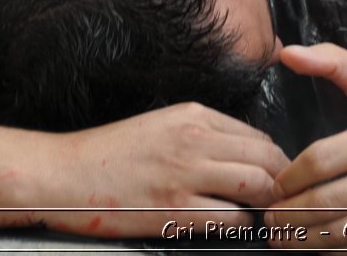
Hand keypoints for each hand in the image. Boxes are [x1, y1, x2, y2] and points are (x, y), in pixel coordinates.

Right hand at [42, 102, 289, 237]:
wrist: (62, 173)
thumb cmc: (109, 154)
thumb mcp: (161, 124)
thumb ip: (201, 134)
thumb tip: (241, 154)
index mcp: (194, 116)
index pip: (259, 136)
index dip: (276, 162)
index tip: (277, 180)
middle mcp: (195, 139)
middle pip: (268, 158)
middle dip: (283, 182)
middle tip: (283, 202)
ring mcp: (186, 174)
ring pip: (258, 185)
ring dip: (269, 203)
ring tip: (266, 216)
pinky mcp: (174, 209)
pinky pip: (231, 218)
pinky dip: (243, 225)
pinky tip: (238, 229)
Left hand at [263, 44, 346, 249]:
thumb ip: (333, 62)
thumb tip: (288, 53)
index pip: (324, 160)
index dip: (290, 177)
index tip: (276, 185)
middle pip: (329, 202)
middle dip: (289, 215)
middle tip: (269, 217)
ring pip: (343, 235)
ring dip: (304, 239)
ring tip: (283, 235)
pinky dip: (334, 254)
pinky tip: (317, 245)